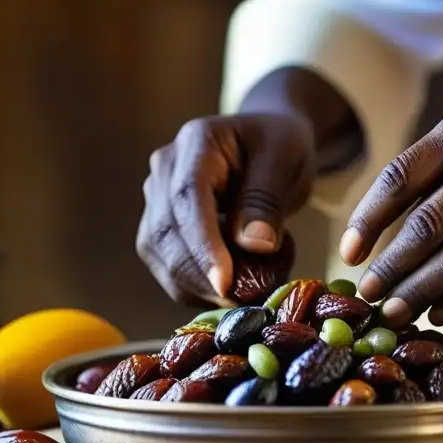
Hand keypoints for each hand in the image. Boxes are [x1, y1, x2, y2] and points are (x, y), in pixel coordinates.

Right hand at [136, 113, 315, 304]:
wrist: (267, 141)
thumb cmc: (280, 145)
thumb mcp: (286, 160)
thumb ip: (267, 199)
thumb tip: (254, 244)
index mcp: (197, 143)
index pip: (187, 198)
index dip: (202, 245)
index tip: (225, 283)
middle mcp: (165, 168)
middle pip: (165, 232)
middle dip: (198, 276)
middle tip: (242, 301)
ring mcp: (157, 196)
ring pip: (159, 254)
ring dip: (195, 286)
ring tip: (243, 292)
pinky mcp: (161, 224)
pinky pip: (167, 264)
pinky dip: (196, 286)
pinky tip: (230, 287)